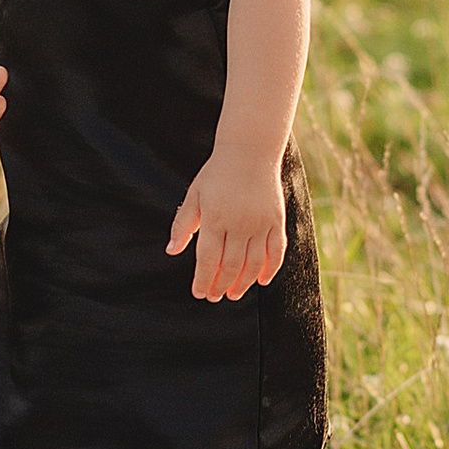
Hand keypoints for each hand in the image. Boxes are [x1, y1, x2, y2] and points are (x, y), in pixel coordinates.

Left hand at [167, 147, 285, 301]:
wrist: (249, 151)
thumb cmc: (217, 174)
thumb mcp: (195, 195)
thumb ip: (183, 224)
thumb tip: (171, 251)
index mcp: (215, 218)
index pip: (207, 259)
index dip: (203, 279)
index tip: (199, 293)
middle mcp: (239, 223)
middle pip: (230, 265)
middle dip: (221, 285)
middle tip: (215, 297)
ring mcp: (260, 223)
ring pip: (253, 263)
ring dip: (243, 283)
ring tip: (233, 294)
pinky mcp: (277, 221)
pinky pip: (276, 251)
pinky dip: (270, 269)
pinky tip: (261, 281)